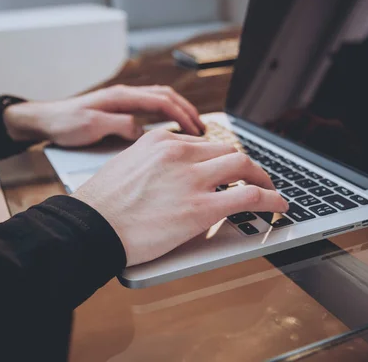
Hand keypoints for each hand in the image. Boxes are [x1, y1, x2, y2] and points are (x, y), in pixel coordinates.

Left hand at [3, 85, 204, 146]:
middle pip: (166, 96)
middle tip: (202, 128)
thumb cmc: (64, 123)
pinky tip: (169, 127)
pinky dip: (166, 114)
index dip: (182, 115)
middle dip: (187, 111)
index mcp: (121, 97)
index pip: (161, 101)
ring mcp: (122, 101)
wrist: (45, 121)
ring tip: (192, 127)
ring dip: (178, 111)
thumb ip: (118, 126)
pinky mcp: (119, 109)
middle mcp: (124, 95)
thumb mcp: (91, 127)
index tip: (196, 130)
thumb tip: (141, 130)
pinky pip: (150, 107)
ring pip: (159, 100)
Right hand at [72, 130, 287, 266]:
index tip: (227, 168)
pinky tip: (277, 205)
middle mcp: (180, 153)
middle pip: (227, 150)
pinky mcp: (202, 208)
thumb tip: (172, 175)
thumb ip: (154, 163)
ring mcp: (192, 178)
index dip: (220, 158)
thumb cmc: (101, 204)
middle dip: (245, 165)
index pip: (203, 143)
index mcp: (160, 141)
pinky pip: (249, 196)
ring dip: (262, 178)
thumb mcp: (126, 166)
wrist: (90, 227)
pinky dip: (270, 199)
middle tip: (254, 177)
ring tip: (269, 190)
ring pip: (243, 165)